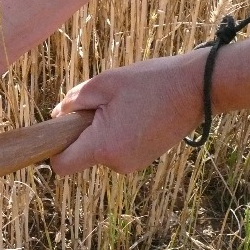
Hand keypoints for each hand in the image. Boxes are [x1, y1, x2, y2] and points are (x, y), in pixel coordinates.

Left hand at [50, 50, 206, 174]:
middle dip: (80, 133)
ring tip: (121, 107)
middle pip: (80, 156)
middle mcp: (117, 164)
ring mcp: (133, 164)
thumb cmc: (148, 83)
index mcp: (103, 147)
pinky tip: (132, 113)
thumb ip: (72, 102)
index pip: (62, 166)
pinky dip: (115, 135)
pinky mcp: (143, 159)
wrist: (197, 89)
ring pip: (99, 151)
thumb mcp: (101, 84)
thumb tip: (56, 116)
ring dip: (99, 132)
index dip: (53, 151)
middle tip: (99, 106)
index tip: (57, 131)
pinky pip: (115, 150)